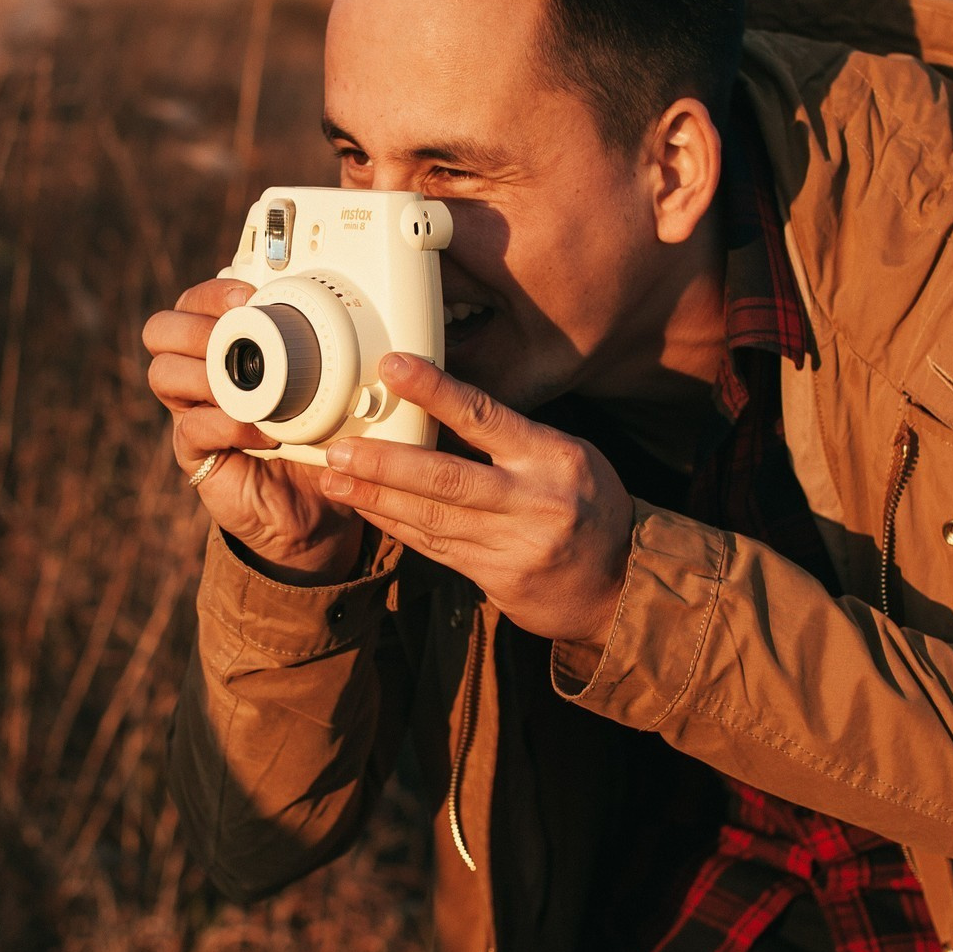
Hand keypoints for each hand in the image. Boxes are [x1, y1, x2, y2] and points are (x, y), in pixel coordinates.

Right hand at [142, 278, 364, 583]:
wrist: (315, 505)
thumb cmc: (320, 437)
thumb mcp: (327, 388)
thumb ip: (326, 352)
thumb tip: (364, 316)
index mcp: (224, 346)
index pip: (191, 303)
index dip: (211, 293)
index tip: (249, 296)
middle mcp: (199, 374)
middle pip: (160, 330)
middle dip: (196, 325)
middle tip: (236, 337)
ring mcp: (191, 412)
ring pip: (164, 374)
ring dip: (207, 373)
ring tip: (250, 388)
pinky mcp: (194, 454)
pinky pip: (192, 428)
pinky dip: (230, 425)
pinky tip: (264, 433)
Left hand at [317, 353, 633, 645]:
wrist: (618, 584)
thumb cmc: (588, 505)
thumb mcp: (565, 455)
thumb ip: (509, 438)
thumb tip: (438, 408)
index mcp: (552, 457)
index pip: (486, 416)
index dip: (435, 391)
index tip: (393, 367)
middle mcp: (532, 500)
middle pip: (446, 478)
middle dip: (386, 462)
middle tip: (339, 448)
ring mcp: (513, 545)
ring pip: (431, 518)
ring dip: (375, 496)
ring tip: (333, 477)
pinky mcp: (495, 578)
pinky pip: (434, 547)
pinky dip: (395, 524)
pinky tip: (365, 506)